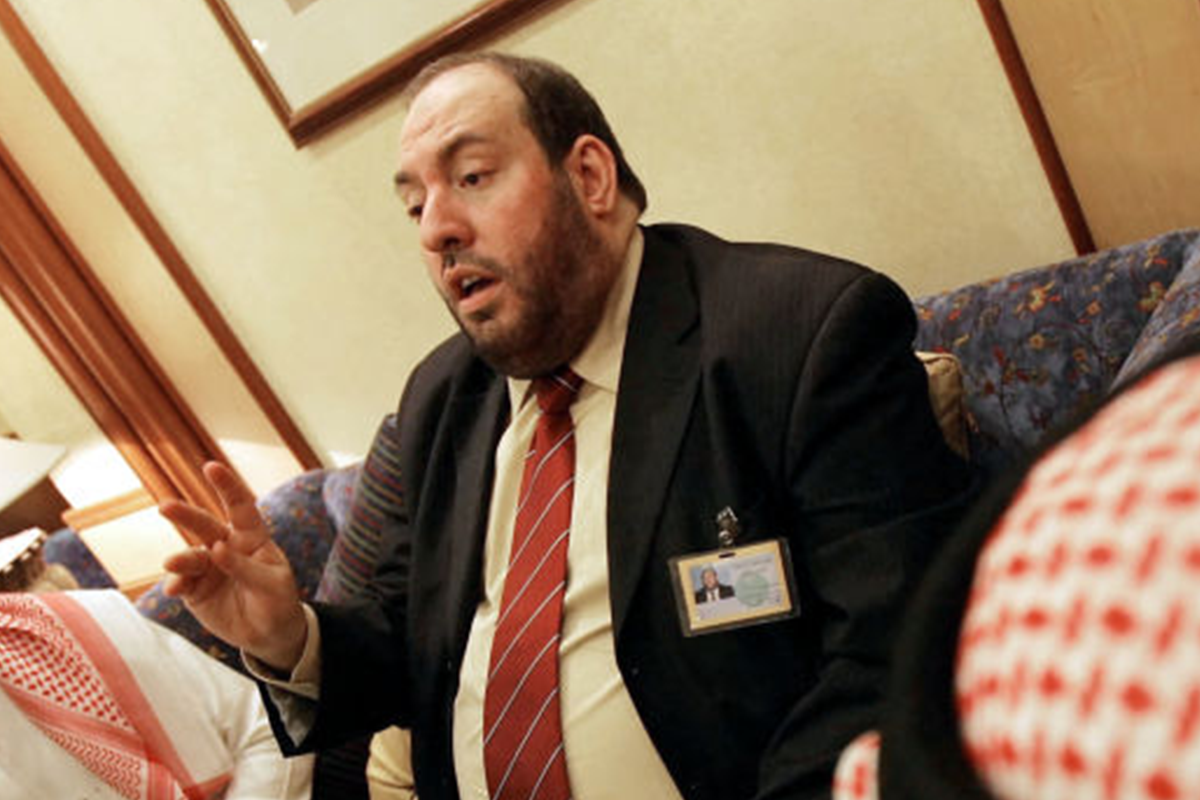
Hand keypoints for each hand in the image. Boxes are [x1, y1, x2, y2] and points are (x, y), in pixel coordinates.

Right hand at [159, 462, 307, 671]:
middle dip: (185, 515)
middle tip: (166, 507)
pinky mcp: (195, 590)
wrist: (269, 635)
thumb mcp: (272, 584)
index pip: (240, 507)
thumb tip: (217, 549)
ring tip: (174, 564)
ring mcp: (209, 568)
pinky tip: (175, 588)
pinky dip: (176, 583)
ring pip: (190, 557)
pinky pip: (181, 582)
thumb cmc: (278, 602)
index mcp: (252, 539)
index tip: (211, 467)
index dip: (227, 486)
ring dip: (180, 559)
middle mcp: (226, 548)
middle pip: (205, 526)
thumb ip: (245, 567)